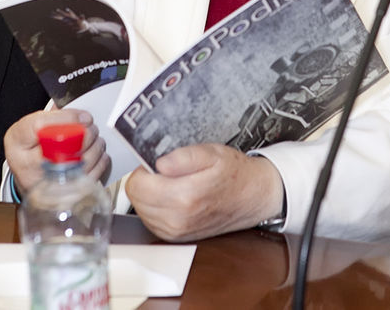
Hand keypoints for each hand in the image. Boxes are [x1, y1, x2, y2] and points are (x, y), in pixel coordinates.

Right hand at [4, 108, 108, 193]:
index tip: (84, 116)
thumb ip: (51, 116)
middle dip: (84, 135)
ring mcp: (43, 183)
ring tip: (97, 140)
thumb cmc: (30, 147)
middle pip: (61, 147)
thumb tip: (77, 109)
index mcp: (17, 141)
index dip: (66, 119)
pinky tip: (99, 155)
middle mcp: (26, 164)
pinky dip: (98, 164)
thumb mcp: (30, 126)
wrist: (27, 177)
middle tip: (92, 128)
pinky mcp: (60, 195)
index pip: (39, 126)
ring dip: (94, 148)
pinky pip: (86, 179)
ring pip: (77, 164)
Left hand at [126, 143, 283, 241]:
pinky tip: (171, 196)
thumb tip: (158, 163)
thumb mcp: (211, 153)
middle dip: (145, 182)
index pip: (136, 186)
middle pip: (136, 199)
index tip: (155, 163)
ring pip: (141, 211)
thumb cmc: (234, 174)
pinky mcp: (178, 237)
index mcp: (184, 197)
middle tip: (165, 172)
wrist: (254, 196)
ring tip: (171, 183)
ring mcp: (177, 232)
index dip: (142, 169)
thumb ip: (182, 156)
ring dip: (149, 195)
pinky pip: (151, 221)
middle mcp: (178, 220)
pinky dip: (154, 207)